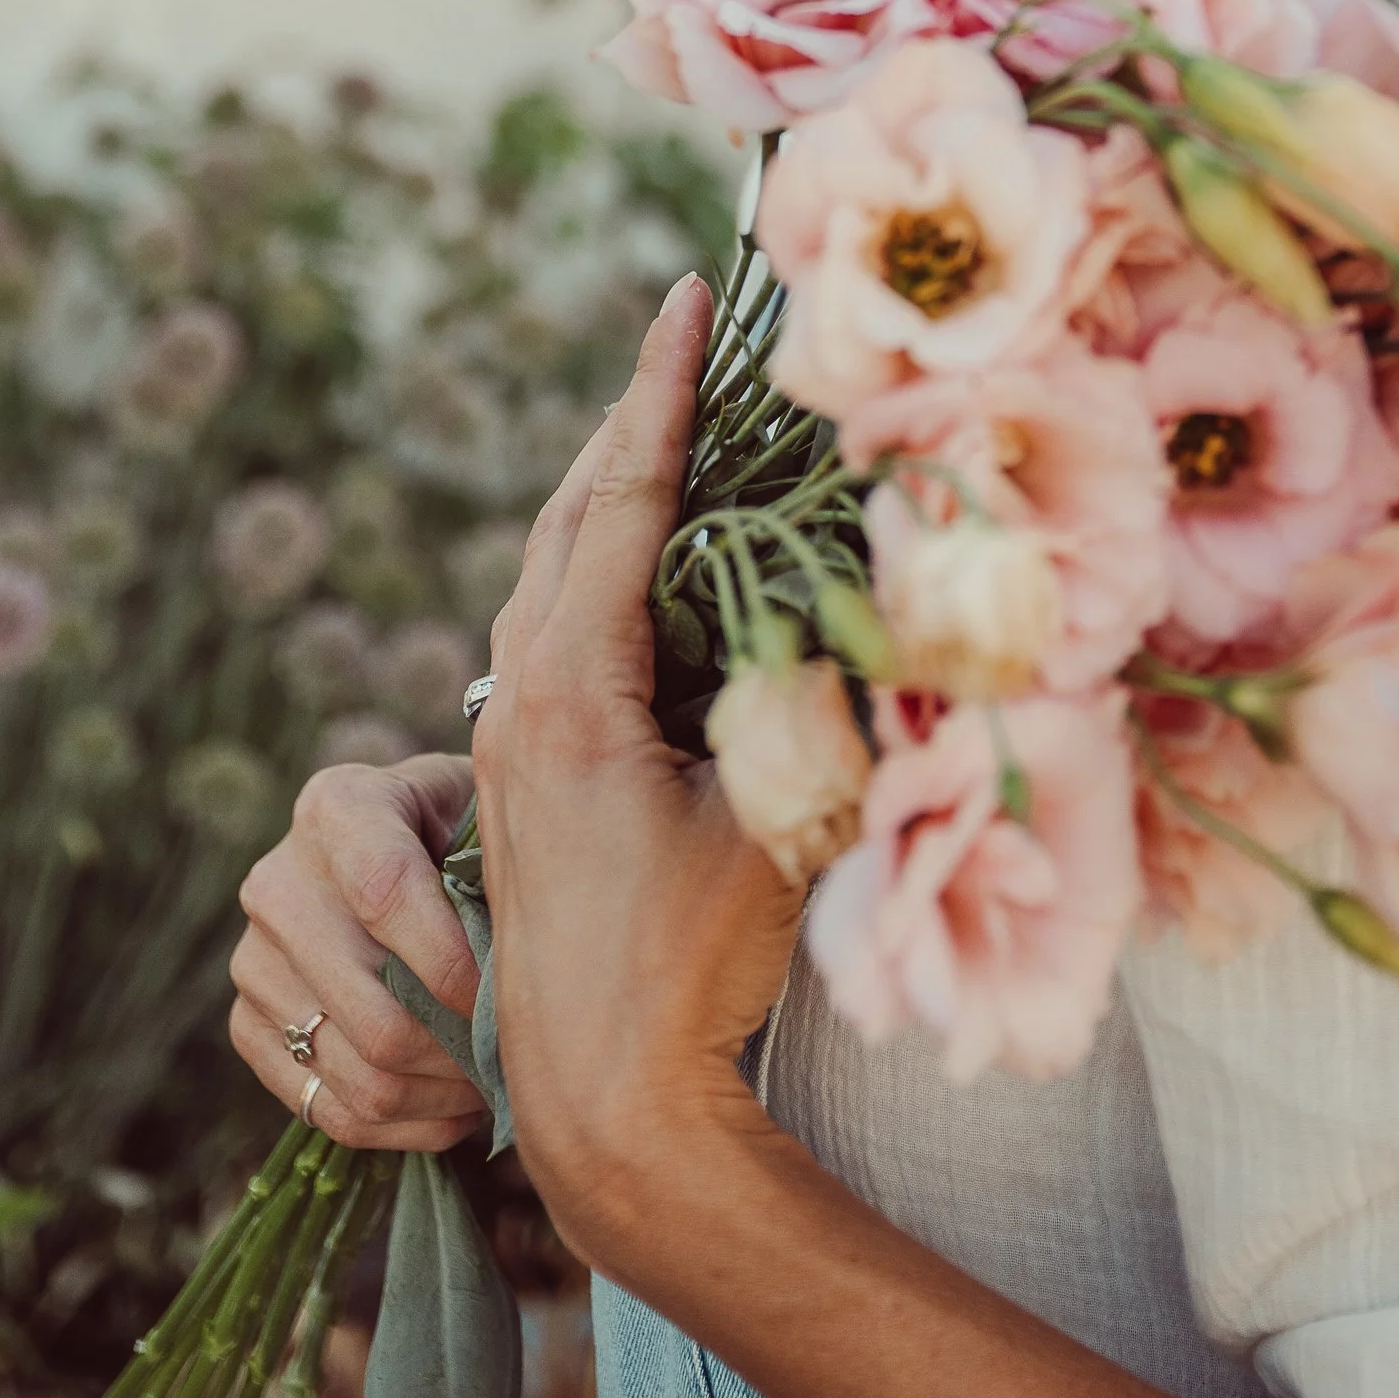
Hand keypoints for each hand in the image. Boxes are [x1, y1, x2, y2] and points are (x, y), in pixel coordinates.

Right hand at [228, 752, 489, 1149]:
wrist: (389, 844)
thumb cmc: (457, 825)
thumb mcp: (480, 807)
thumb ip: (495, 859)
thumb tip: (523, 963)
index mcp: (336, 809)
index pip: (385, 893)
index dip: (450, 961)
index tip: (503, 997)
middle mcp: (277, 884)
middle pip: (374, 1011)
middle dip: (458, 1052)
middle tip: (514, 1060)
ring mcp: (252, 962)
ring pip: (358, 1074)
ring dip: (440, 1097)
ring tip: (492, 1084)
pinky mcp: (247, 1026)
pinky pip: (327, 1109)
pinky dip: (404, 1126)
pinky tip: (454, 1108)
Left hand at [472, 274, 803, 1259]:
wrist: (603, 1099)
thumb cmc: (694, 963)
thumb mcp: (779, 816)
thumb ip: (825, 701)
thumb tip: (893, 590)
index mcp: (569, 687)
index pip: (619, 500)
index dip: (658, 393)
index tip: (679, 298)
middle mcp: (516, 696)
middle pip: (567, 516)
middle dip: (628, 420)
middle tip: (680, 336)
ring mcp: (505, 738)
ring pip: (545, 571)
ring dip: (603, 492)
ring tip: (664, 424)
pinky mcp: (519, 776)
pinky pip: (547, 625)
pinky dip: (591, 562)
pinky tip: (637, 562)